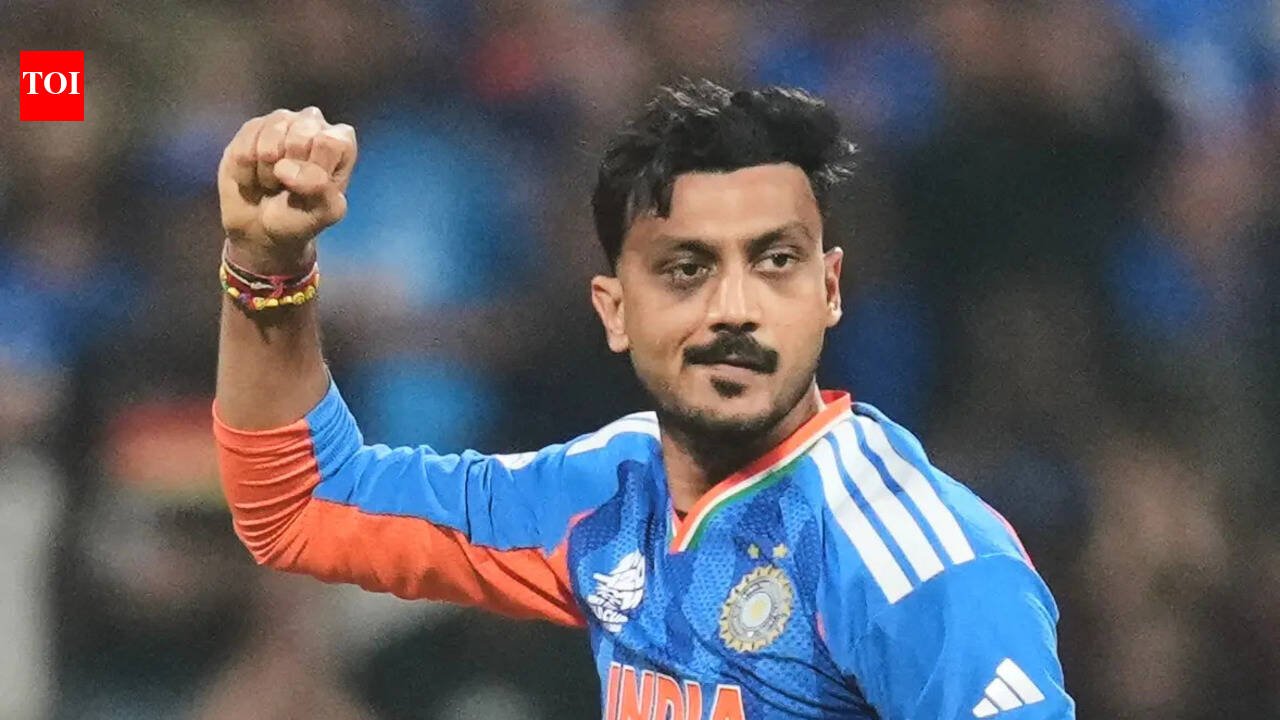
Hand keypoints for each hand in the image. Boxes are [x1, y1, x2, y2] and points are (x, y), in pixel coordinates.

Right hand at [217, 107, 356, 270]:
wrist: (262, 227)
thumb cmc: (300, 217)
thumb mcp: (324, 214)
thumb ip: (322, 192)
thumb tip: (289, 169)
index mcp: (340, 140)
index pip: (328, 142)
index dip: (314, 169)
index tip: (311, 186)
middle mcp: (312, 123)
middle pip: (299, 138)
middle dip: (291, 171)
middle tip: (290, 185)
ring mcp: (280, 121)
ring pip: (269, 142)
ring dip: (267, 173)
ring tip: (273, 181)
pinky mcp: (251, 128)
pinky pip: (243, 149)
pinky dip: (247, 173)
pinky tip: (254, 177)